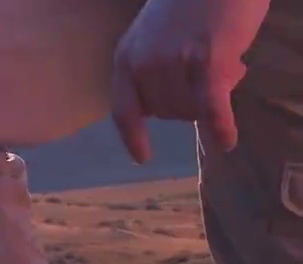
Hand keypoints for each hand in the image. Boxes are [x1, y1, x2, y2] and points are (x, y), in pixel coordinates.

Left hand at [111, 0, 270, 163]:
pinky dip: (220, 126)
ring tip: (230, 64)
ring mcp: (172, 63)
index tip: (142, 157)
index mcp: (126, 58)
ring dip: (212, 97)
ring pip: (191, 108)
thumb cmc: (191, 1)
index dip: (134, 135)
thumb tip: (175, 102)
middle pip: (166, 112)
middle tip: (215, 76)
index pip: (124, 109)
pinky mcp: (206, 60)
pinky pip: (211, 106)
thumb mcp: (156, 36)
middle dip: (191, 103)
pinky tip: (227, 142)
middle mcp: (142, 64)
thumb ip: (156, 67)